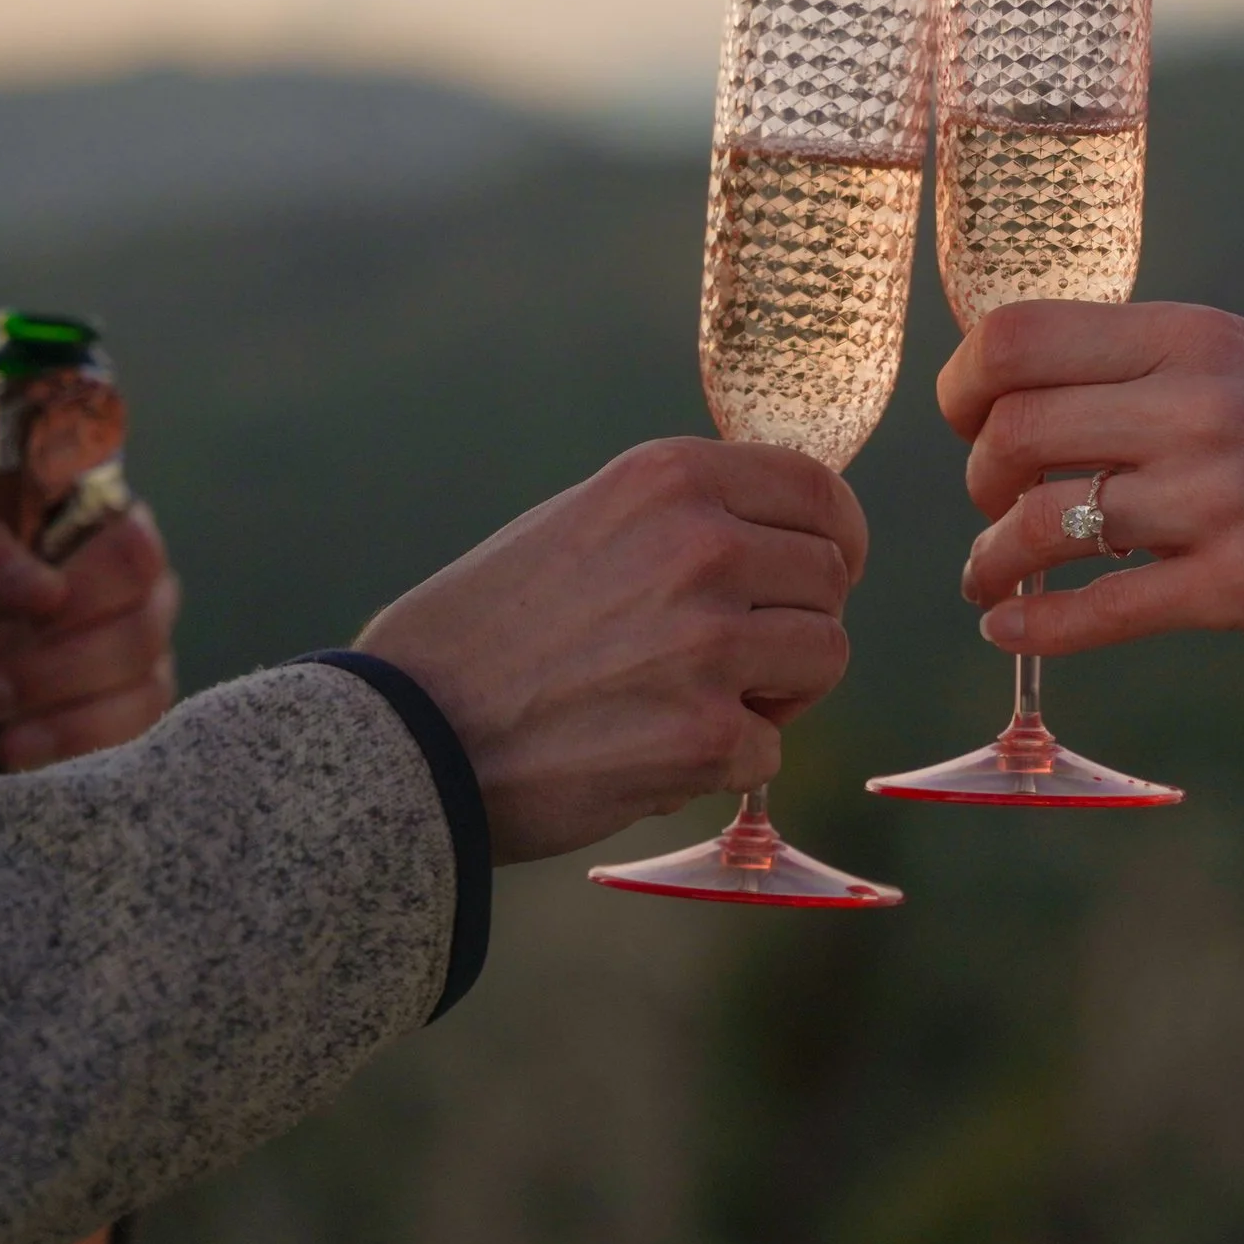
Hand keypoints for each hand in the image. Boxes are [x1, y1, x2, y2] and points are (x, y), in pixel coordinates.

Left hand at [0, 496, 181, 833]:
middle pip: (142, 624)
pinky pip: (135, 735)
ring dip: (57, 710)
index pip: (134, 547)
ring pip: (143, 684)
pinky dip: (73, 745)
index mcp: (87, 527)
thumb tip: (48, 590)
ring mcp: (133, 657)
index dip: (84, 591)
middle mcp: (127, 589)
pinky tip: (12, 749)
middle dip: (54, 666)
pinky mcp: (125, 718)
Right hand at [355, 437, 865, 864]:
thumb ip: (682, 518)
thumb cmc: (483, 632)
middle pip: (831, 580)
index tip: (832, 566)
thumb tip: (778, 536)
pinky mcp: (706, 735)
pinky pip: (769, 750)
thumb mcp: (583, 522)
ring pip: (825, 658)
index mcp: (668, 478)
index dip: (839, 535)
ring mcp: (710, 642)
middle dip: (798, 622)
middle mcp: (701, 546)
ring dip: (778, 692)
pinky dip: (723, 764)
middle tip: (737, 659)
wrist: (405, 734)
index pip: (816, 489)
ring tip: (698, 702)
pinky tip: (651, 753)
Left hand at [941, 301, 1243, 676]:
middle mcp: (1204, 403)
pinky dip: (1033, 626)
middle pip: (1012, 432)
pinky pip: (1097, 609)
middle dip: (980, 484)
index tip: (967, 423)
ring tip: (993, 579)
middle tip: (996, 510)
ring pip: (1042, 525)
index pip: (1019, 336)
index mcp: (1199, 337)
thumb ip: (1153, 370)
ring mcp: (1224, 496)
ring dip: (993, 562)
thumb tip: (1023, 390)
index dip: (965, 385)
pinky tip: (1010, 629)